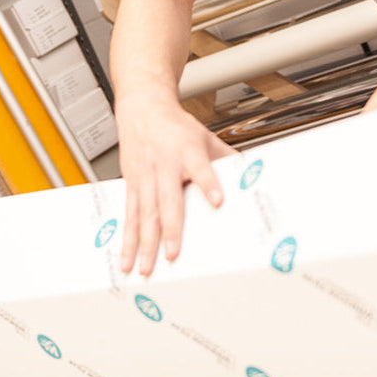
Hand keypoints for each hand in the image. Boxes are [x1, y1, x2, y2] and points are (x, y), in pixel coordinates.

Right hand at [115, 95, 236, 274]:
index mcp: (187, 151)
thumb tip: (249, 175)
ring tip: (145, 267)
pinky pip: (129, 215)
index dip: (209, 184)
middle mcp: (165, 166)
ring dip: (143, 243)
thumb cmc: (176, 126)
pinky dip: (127, 239)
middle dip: (170, 230)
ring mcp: (145, 176)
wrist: (144, 109)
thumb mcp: (205, 137)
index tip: (218, 201)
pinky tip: (126, 257)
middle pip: (167, 200)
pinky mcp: (132, 184)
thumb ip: (225, 158)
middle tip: (172, 254)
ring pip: (144, 214)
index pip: (201, 168)